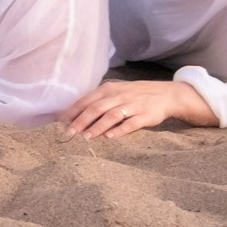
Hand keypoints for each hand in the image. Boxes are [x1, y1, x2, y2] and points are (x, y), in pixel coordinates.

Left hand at [60, 79, 212, 137]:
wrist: (166, 94)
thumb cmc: (135, 94)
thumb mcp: (116, 91)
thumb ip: (98, 99)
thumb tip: (74, 111)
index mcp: (109, 89)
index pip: (87, 100)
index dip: (73, 111)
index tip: (61, 121)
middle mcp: (119, 95)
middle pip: (96, 108)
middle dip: (81, 121)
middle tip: (69, 132)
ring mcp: (133, 105)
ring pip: (111, 116)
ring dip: (97, 126)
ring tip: (86, 137)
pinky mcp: (145, 115)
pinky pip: (131, 123)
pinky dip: (119, 130)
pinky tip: (109, 136)